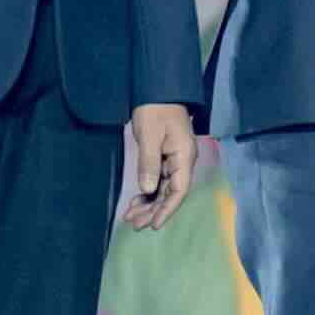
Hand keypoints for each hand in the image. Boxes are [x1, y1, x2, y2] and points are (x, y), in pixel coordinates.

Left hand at [123, 105, 198, 230]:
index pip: (179, 190)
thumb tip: (148, 190)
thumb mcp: (150, 135)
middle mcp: (182, 161)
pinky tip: (135, 202)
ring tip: (131, 217)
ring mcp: (174, 160)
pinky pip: (158, 180)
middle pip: (171, 193)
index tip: (154, 224)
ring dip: (149, 204)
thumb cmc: (155, 109)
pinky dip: (147, 192)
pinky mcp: (165, 158)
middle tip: (135, 224)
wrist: (157, 90)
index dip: (167, 209)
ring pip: (163, 189)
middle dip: (154, 210)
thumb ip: (149, 163)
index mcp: (184, 156)